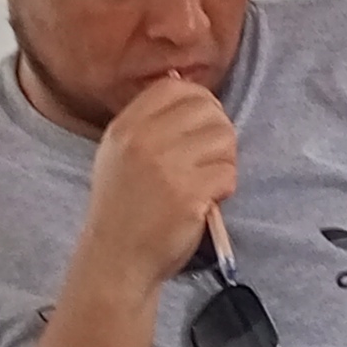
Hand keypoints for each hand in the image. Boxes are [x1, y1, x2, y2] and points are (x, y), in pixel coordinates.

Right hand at [74, 75, 238, 299]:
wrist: (117, 259)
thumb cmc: (125, 208)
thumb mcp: (119, 154)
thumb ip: (149, 122)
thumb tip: (190, 90)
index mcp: (125, 127)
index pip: (177, 87)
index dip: (200, 102)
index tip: (201, 127)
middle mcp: (143, 140)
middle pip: (208, 110)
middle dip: (218, 133)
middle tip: (210, 160)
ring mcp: (166, 166)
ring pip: (225, 139)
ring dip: (224, 162)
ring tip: (206, 183)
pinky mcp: (188, 193)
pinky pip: (228, 173)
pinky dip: (225, 188)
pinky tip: (206, 202)